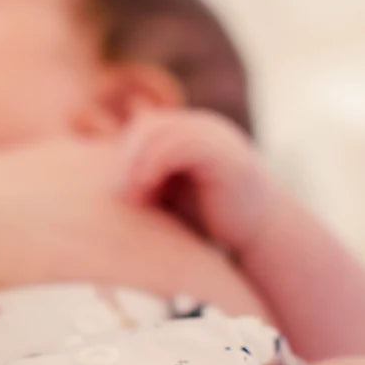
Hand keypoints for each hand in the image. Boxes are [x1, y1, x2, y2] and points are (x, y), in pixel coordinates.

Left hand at [117, 109, 278, 253]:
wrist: (259, 237)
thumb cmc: (209, 224)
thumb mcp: (167, 199)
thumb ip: (142, 184)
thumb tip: (105, 191)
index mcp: (185, 135)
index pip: (139, 130)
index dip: (121, 158)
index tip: (116, 195)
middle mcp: (199, 128)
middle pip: (145, 128)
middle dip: (125, 160)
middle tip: (119, 197)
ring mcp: (213, 136)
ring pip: (157, 132)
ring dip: (135, 165)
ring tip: (132, 198)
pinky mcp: (222, 153)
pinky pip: (180, 145)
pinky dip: (154, 164)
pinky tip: (146, 189)